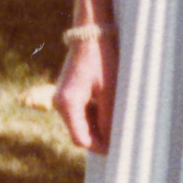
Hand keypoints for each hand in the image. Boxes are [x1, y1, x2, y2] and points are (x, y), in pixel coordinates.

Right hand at [54, 35, 118, 154]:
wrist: (91, 35)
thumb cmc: (103, 60)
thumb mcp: (110, 91)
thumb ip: (109, 118)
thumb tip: (112, 142)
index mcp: (68, 104)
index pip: (81, 139)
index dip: (100, 147)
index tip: (119, 147)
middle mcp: (59, 103)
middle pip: (80, 133)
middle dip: (101, 137)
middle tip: (123, 133)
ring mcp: (61, 99)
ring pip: (81, 124)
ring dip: (98, 126)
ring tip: (119, 115)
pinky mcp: (67, 95)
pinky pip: (80, 114)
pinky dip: (95, 115)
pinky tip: (110, 106)